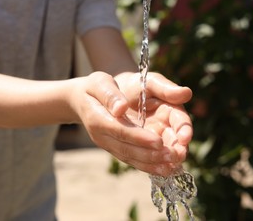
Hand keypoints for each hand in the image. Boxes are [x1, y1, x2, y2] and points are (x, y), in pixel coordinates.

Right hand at [70, 71, 192, 175]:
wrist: (80, 100)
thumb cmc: (94, 87)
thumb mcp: (100, 82)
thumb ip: (111, 95)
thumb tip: (121, 108)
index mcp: (97, 118)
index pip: (120, 130)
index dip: (139, 137)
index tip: (158, 141)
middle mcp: (101, 136)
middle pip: (126, 148)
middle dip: (150, 154)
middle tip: (172, 156)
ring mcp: (107, 144)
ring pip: (129, 157)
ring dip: (151, 163)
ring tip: (172, 165)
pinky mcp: (114, 148)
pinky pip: (131, 159)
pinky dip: (147, 165)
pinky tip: (164, 169)